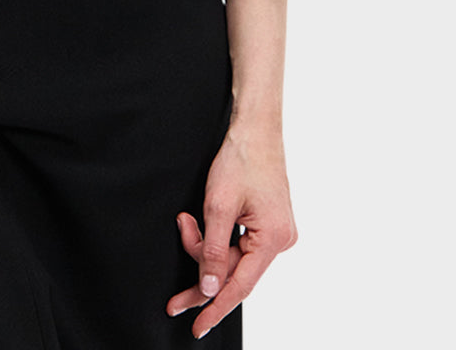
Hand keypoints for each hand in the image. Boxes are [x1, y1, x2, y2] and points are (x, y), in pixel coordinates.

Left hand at [165, 126, 297, 337]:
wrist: (254, 129)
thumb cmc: (240, 159)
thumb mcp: (218, 206)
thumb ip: (213, 251)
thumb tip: (210, 290)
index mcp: (273, 239)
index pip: (240, 287)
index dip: (215, 308)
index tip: (197, 326)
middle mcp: (280, 241)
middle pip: (235, 273)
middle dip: (202, 278)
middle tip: (175, 300)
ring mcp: (276, 233)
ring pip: (234, 258)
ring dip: (205, 249)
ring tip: (185, 223)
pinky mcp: (268, 224)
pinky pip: (239, 245)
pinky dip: (216, 240)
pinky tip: (196, 224)